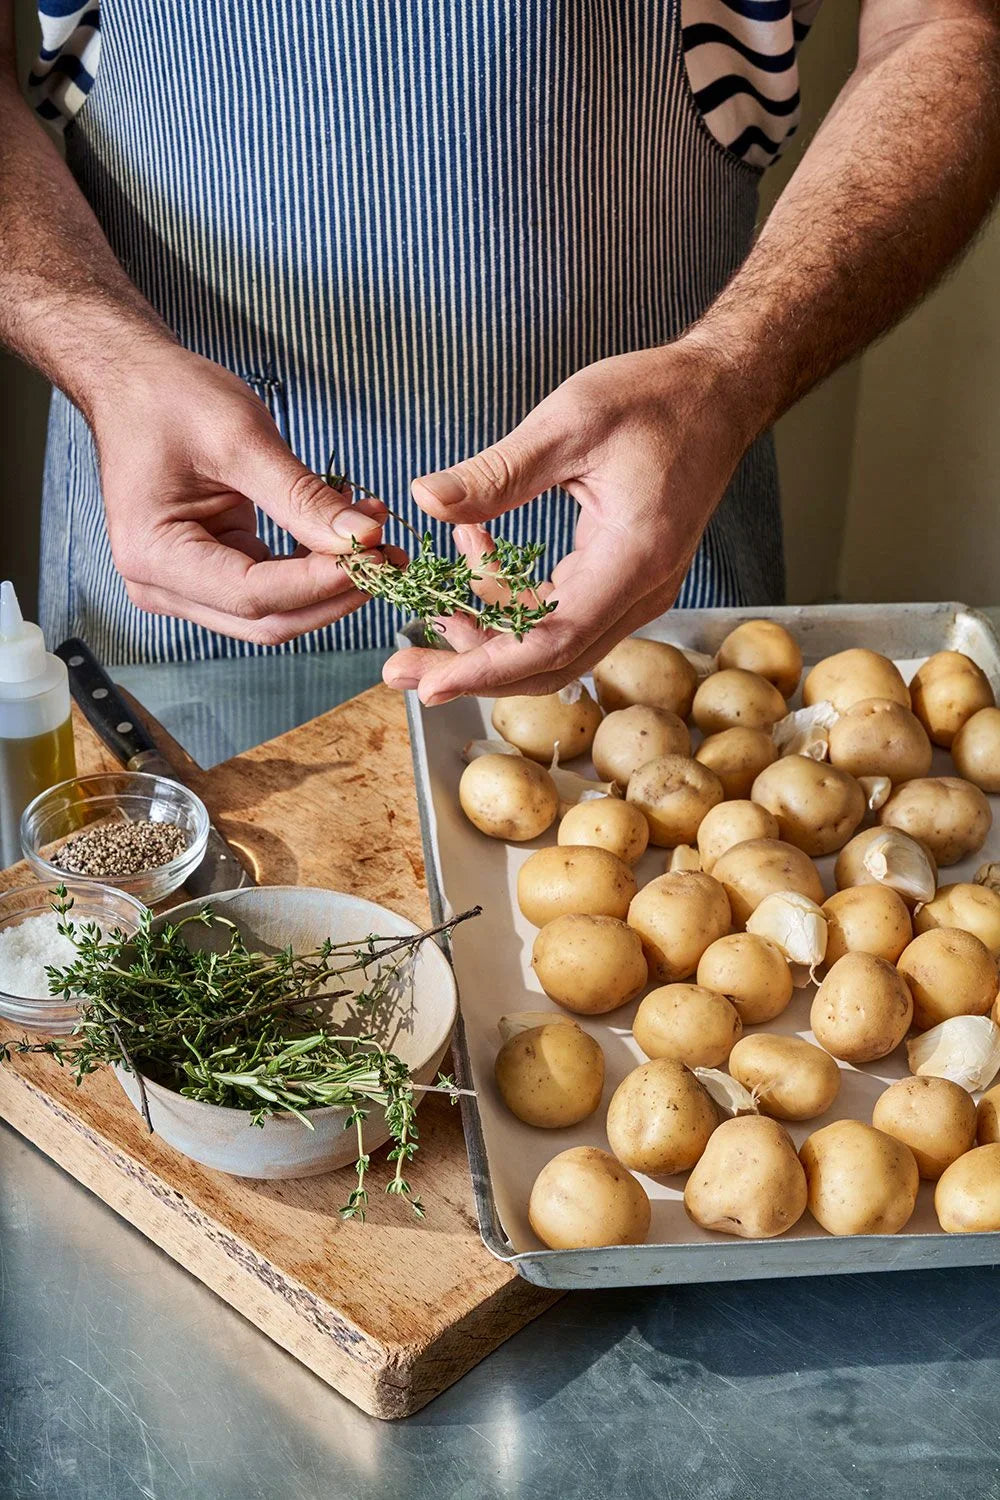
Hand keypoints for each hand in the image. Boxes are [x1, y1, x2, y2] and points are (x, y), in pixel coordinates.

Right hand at [90, 346, 399, 644]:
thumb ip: (301, 496)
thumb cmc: (170, 400)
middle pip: (267, 619)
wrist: (136, 385)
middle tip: (388, 556)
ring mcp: (186, 587)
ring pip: (275, 613)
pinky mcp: (211, 576)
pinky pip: (271, 590)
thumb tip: (363, 538)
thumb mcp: (240, 437)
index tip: (374, 553)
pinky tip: (344, 536)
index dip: (321, 581)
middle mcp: (162, 586)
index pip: (254, 595)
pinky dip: (312, 569)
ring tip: (374, 537)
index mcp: (154, 556)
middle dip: (334, 591)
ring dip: (330, 584)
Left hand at [382, 340, 755, 702]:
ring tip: (431, 598)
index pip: (551, 641)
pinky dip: (511, 597)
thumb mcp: (569, 422)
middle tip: (400, 664)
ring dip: (487, 630)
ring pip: (550, 644)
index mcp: (631, 561)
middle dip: (470, 667)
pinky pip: (559, 614)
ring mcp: (634, 593)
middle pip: (547, 662)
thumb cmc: (655, 399)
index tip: (426, 683)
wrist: (718, 394)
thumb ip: (497, 472)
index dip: (485, 670)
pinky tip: (476, 548)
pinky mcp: (622, 582)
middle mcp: (640, 592)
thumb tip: (425, 499)